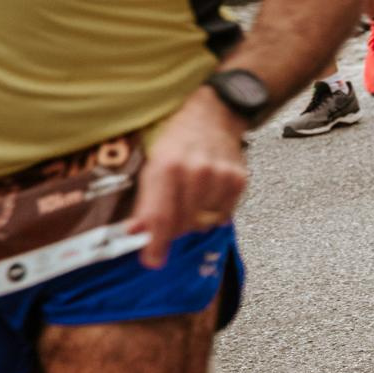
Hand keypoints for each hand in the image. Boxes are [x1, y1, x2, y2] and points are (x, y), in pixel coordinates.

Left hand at [125, 89, 248, 268]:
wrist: (214, 111)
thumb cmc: (175, 136)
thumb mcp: (150, 161)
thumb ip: (143, 198)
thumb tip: (135, 231)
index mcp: (167, 166)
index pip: (161, 217)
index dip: (156, 244)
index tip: (152, 261)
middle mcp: (197, 172)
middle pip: (182, 224)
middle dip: (170, 231)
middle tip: (165, 225)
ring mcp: (221, 176)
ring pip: (203, 222)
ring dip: (192, 221)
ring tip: (186, 203)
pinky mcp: (239, 180)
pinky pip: (223, 215)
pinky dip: (211, 213)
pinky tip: (204, 198)